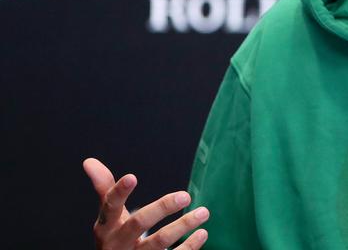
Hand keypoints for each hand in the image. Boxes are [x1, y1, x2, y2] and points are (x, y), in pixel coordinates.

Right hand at [83, 158, 209, 248]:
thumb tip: (88, 161)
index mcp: (105, 226)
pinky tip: (202, 233)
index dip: (120, 192)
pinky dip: (189, 246)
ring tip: (204, 212)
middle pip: (138, 224)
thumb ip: (104, 188)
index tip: (132, 177)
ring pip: (158, 243)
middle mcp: (117, 243)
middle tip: (186, 195)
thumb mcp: (108, 215)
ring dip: (183, 226)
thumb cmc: (115, 237)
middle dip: (161, 208)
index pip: (110, 206)